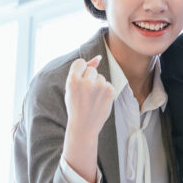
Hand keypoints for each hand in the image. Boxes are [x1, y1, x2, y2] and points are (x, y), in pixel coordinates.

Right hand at [62, 56, 114, 182]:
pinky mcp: (109, 91)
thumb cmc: (76, 106)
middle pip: (92, 69)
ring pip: (101, 76)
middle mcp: (86, 82)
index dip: (80, 71)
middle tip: (85, 94)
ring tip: (92, 98)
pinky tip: (99, 101)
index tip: (79, 81)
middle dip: (89, 78)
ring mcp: (99, 87)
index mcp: (72, 80)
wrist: (84, 126)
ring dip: (98, 84)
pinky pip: (108, 83)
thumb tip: (98, 57)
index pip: (80, 62)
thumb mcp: (72, 88)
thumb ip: (83, 71)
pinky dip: (105, 90)